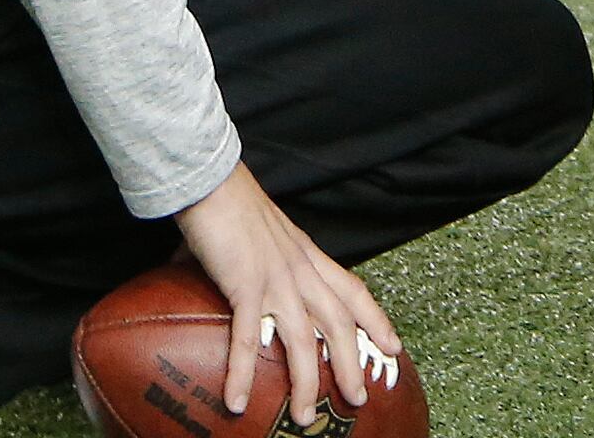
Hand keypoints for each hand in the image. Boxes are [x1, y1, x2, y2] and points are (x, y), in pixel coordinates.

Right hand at [174, 167, 401, 432]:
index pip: (353, 290)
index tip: (394, 346)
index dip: (376, 320)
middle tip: (358, 398)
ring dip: (306, 383)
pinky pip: (246, 338)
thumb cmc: (227, 202)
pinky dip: (242, 372)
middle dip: (353, 364)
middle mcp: (300, 269)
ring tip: (303, 417)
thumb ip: (244, 259)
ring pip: (305, 341)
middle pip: (340, 324)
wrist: (210, 179)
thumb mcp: (255, 235)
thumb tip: (198, 268)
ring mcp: (277, 278)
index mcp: (307, 255)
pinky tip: (236, 400)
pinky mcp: (246, 284)